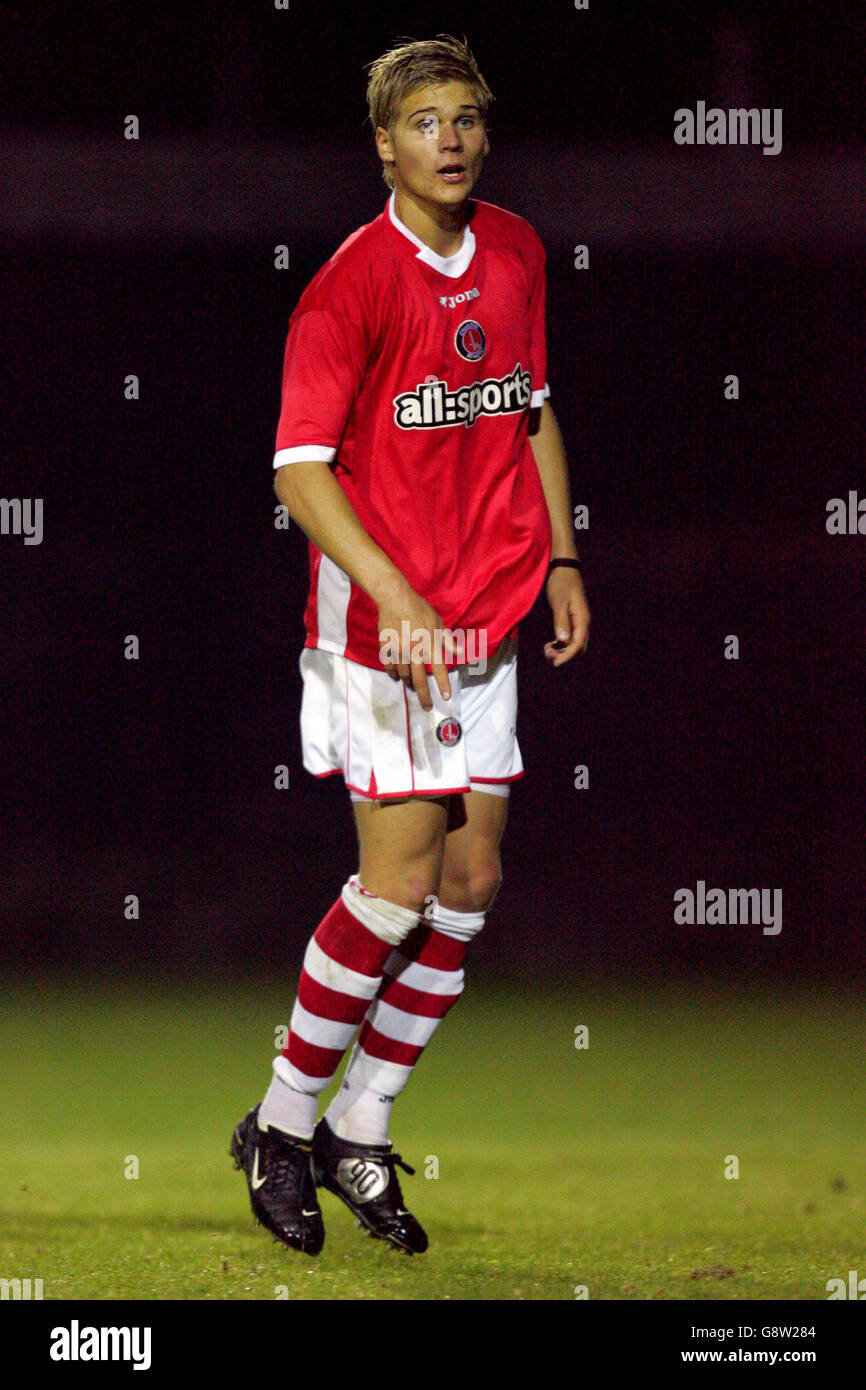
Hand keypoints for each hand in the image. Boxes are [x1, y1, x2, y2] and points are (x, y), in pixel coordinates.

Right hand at [375, 579, 454, 710]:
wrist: (395, 600)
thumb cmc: (419, 610)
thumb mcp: (438, 623)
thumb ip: (448, 640)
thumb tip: (460, 652)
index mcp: (430, 645)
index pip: (439, 669)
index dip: (443, 684)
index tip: (446, 697)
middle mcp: (415, 651)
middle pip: (419, 680)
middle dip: (424, 696)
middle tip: (427, 707)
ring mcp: (399, 651)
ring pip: (404, 675)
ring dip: (408, 684)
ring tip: (411, 688)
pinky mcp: (386, 649)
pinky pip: (389, 667)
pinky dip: (393, 674)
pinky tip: (396, 676)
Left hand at [544, 568, 589, 665]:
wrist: (564, 569)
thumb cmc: (561, 583)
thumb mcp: (559, 602)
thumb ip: (561, 621)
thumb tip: (563, 641)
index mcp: (582, 619)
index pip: (578, 643)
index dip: (567, 655)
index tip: (555, 663)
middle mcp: (583, 623)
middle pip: (577, 647)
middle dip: (564, 654)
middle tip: (547, 654)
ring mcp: (578, 622)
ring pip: (573, 644)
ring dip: (561, 650)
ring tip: (546, 649)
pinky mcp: (571, 620)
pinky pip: (569, 638)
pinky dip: (560, 644)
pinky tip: (549, 644)